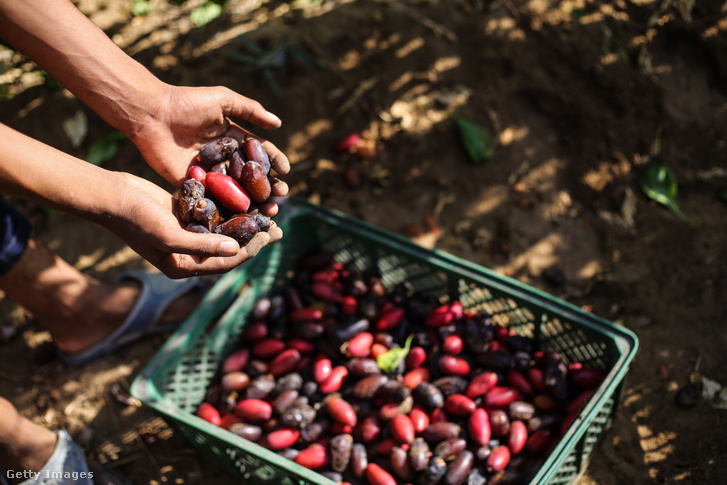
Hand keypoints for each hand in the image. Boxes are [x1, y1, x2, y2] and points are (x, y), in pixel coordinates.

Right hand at [105, 172, 281, 277]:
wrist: (111, 195)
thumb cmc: (136, 220)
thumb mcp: (170, 236)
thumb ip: (203, 245)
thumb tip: (237, 250)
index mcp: (184, 267)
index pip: (227, 262)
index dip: (252, 249)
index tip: (272, 235)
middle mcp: (187, 253)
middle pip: (230, 246)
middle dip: (255, 236)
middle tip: (279, 225)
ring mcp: (186, 233)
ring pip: (225, 228)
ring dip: (246, 219)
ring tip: (269, 209)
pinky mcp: (184, 214)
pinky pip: (213, 212)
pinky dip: (230, 205)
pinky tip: (248, 194)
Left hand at [131, 84, 288, 214]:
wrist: (152, 115)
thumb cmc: (187, 103)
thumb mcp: (222, 99)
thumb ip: (249, 110)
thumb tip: (278, 124)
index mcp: (233, 138)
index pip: (259, 152)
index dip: (274, 161)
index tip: (286, 172)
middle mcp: (224, 157)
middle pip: (251, 176)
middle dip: (269, 186)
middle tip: (282, 196)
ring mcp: (210, 173)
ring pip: (237, 191)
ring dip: (254, 202)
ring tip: (270, 210)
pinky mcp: (194, 184)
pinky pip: (214, 198)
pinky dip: (229, 209)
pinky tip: (244, 217)